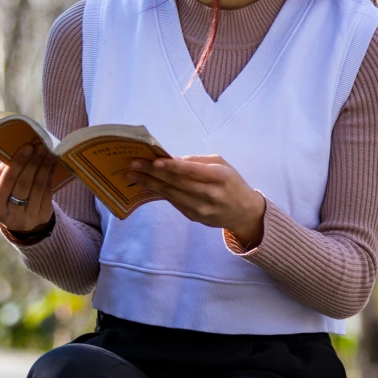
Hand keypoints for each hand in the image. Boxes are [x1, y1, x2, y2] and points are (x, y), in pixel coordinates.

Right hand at [0, 142, 57, 231]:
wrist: (19, 218)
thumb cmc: (4, 195)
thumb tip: (11, 156)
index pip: (7, 181)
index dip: (17, 163)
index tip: (27, 147)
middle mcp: (12, 217)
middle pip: (24, 184)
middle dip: (33, 162)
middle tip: (40, 145)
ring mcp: (29, 219)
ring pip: (38, 187)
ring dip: (44, 166)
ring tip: (48, 150)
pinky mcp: (43, 217)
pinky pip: (48, 191)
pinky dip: (50, 174)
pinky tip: (52, 162)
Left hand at [129, 154, 265, 247]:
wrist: (243, 212)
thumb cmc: (231, 183)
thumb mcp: (222, 165)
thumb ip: (198, 161)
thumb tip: (173, 160)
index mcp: (220, 177)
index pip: (192, 171)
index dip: (172, 167)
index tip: (154, 161)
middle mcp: (210, 194)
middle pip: (177, 183)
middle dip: (153, 173)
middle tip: (133, 164)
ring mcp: (201, 209)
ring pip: (171, 195)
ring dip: (150, 184)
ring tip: (133, 175)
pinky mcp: (194, 217)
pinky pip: (173, 202)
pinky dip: (158, 193)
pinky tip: (146, 185)